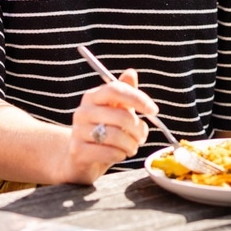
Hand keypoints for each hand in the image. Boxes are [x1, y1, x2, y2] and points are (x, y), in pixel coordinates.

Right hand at [62, 69, 157, 183]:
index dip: (137, 98)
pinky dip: (120, 155)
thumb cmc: (104, 129)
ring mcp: (77, 131)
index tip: (154, 110)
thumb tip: (131, 73)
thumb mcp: (116, 109)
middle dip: (139, 128)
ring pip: (115, 136)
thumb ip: (125, 92)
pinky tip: (120, 154)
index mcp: (92, 96)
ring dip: (131, 144)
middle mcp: (82, 111)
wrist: (79, 157)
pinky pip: (107, 152)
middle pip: (120, 116)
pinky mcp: (77, 151)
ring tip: (133, 147)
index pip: (115, 89)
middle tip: (143, 136)